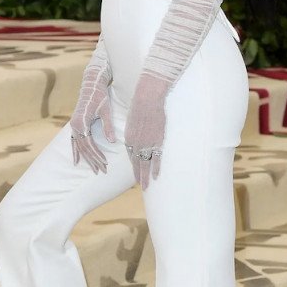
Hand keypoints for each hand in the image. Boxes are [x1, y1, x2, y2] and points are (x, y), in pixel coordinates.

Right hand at [70, 54, 114, 174]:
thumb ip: (108, 126)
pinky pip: (74, 142)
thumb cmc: (100, 96)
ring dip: (87, 159)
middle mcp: (75, 126)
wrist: (91, 84)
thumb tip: (113, 141)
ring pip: (80, 146)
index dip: (97, 155)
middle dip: (93, 160)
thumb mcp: (106, 110)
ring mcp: (73, 126)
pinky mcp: (75, 125)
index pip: (89, 144)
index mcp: (81, 123)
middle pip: (84, 148)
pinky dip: (76, 152)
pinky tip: (77, 161)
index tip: (105, 163)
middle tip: (102, 171)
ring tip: (95, 170)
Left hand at [124, 74, 169, 189]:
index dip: (134, 164)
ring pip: (145, 164)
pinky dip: (156, 168)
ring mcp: (147, 143)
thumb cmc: (139, 106)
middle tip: (140, 185)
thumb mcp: (132, 120)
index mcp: (129, 138)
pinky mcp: (157, 141)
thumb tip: (137, 135)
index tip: (136, 172)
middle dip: (138, 175)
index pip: (131, 155)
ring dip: (145, 176)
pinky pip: (156, 158)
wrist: (147, 99)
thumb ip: (134, 130)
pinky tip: (156, 176)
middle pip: (136, 163)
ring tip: (145, 187)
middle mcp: (136, 143)